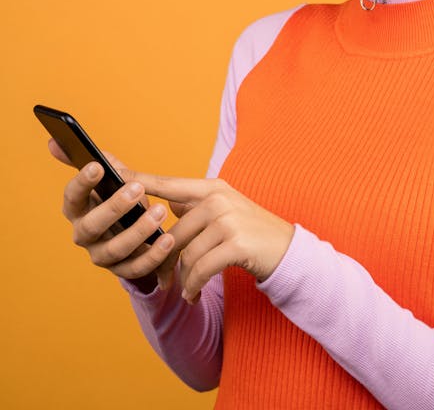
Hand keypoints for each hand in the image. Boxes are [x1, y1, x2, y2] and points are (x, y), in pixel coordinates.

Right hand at [49, 138, 176, 291]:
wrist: (133, 230)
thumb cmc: (119, 196)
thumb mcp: (110, 176)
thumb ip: (92, 158)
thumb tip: (53, 140)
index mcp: (77, 209)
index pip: (72, 197)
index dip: (82, 182)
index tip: (97, 166)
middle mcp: (84, 234)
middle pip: (92, 226)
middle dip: (114, 207)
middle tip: (138, 189)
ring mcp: (101, 255)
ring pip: (115, 248)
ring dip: (138, 231)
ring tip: (160, 212)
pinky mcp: (122, 270)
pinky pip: (136, 268)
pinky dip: (153, 255)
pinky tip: (168, 238)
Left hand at [123, 171, 294, 302]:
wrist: (288, 251)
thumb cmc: (252, 233)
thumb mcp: (225, 211)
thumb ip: (196, 206)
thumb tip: (167, 202)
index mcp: (212, 188)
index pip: (168, 184)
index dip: (139, 181)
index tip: (111, 173)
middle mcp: (219, 198)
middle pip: (174, 232)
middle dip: (165, 260)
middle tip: (163, 281)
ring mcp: (228, 219)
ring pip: (186, 253)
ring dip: (182, 278)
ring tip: (186, 289)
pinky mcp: (235, 242)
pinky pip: (200, 268)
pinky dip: (193, 285)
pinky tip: (193, 294)